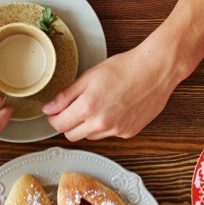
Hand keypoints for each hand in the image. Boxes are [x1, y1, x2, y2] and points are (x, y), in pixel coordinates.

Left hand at [43, 40, 181, 139]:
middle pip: (72, 135)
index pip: (59, 125)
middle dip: (68, 124)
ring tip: (97, 106)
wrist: (155, 70)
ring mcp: (116, 130)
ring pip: (90, 136)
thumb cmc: (124, 68)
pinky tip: (113, 109)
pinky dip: (106, 126)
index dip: (53, 118)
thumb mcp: (89, 76)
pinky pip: (108, 135)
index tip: (54, 112)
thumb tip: (49, 109)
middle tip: (73, 109)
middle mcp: (101, 123)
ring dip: (87, 126)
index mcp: (88, 107)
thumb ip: (66, 95)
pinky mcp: (128, 133)